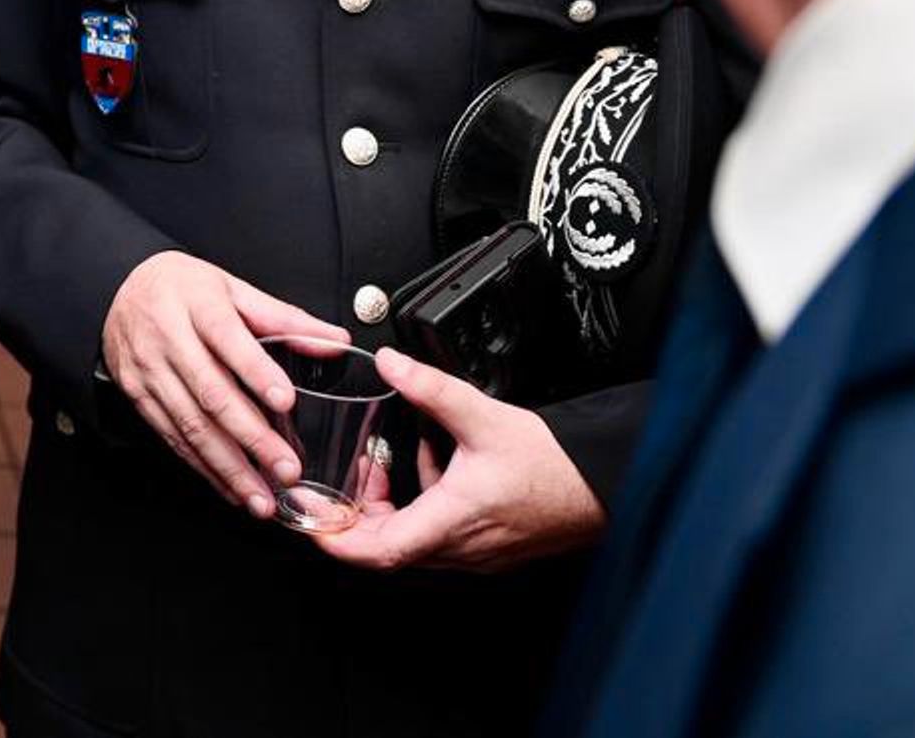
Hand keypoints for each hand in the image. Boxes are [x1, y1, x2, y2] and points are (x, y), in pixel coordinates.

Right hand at [99, 251, 349, 518]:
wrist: (119, 290)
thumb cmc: (184, 289)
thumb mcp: (233, 288)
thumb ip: (285, 318)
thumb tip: (335, 340)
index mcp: (197, 304)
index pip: (227, 338)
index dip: (256, 371)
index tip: (286, 402)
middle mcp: (168, 338)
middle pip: (211, 393)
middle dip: (251, 437)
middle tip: (286, 468)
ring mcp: (149, 370)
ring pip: (190, 425)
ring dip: (228, 467)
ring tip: (261, 497)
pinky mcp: (138, 396)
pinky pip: (171, 437)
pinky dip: (203, 467)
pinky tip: (230, 488)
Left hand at [318, 347, 608, 572]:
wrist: (605, 485)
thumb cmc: (555, 466)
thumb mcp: (484, 416)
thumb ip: (431, 388)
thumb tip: (392, 363)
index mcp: (452, 522)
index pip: (377, 551)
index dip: (335, 539)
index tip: (309, 519)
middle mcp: (461, 547)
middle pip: (387, 546)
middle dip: (356, 511)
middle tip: (339, 482)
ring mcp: (476, 551)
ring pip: (412, 539)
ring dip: (389, 504)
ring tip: (384, 462)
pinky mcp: (489, 545)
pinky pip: (438, 532)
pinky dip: (422, 501)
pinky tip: (433, 462)